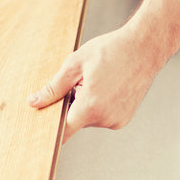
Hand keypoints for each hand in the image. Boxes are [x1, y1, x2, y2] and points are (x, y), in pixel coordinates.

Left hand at [27, 24, 164, 142]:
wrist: (145, 47)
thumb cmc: (111, 50)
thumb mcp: (75, 64)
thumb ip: (53, 88)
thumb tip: (34, 102)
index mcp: (90, 107)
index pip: (63, 131)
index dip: (51, 129)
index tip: (42, 128)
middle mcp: (105, 119)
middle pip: (75, 121)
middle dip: (71, 105)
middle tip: (79, 82)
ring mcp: (116, 121)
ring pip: (89, 118)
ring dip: (86, 104)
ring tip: (98, 81)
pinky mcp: (124, 119)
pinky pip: (102, 117)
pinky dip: (99, 105)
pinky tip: (107, 87)